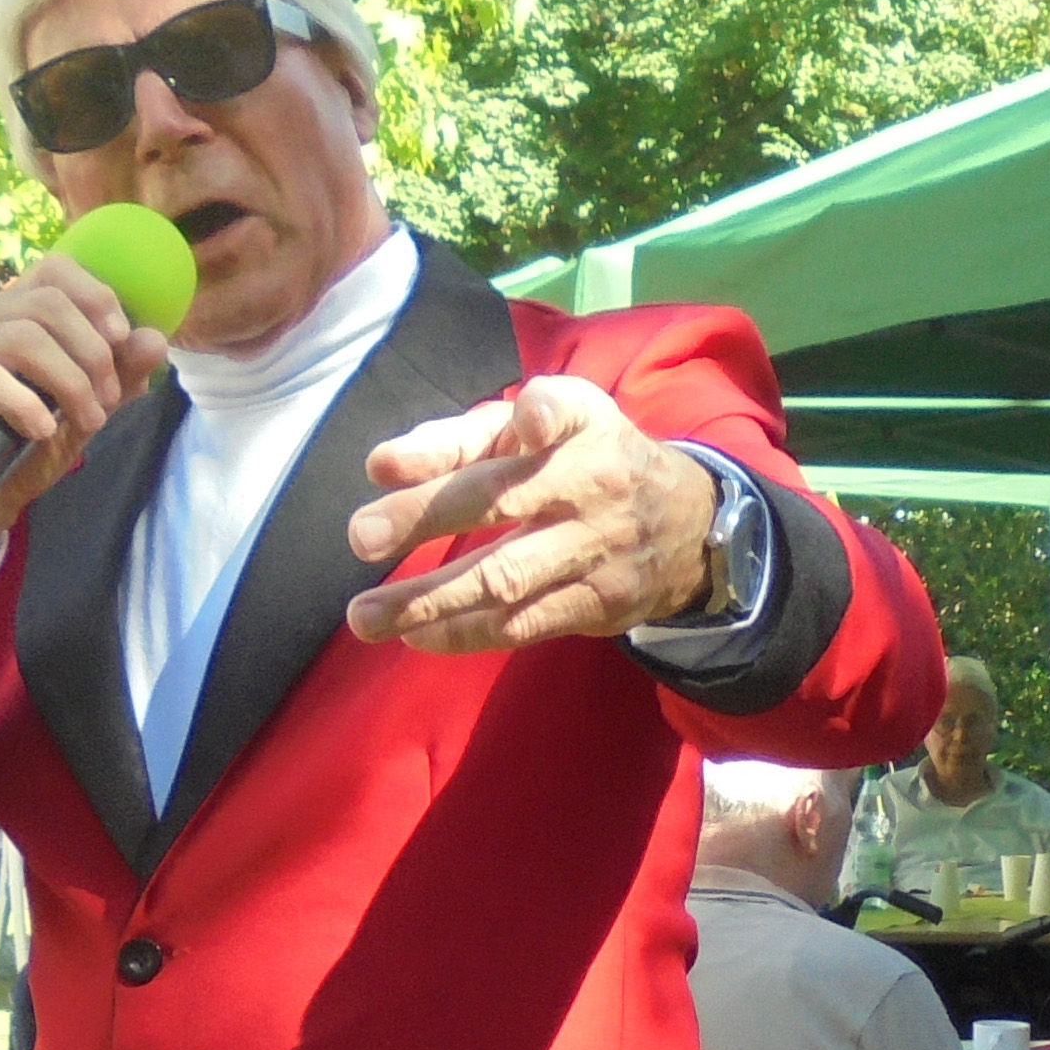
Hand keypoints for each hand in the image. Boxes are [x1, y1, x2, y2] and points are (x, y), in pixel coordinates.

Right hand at [0, 255, 170, 580]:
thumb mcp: (81, 414)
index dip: (96, 297)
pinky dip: (24, 402)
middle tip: (108, 401)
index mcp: (7, 314)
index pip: (53, 271)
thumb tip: (156, 339)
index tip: (122, 339)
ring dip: (70, 383)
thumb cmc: (21, 455)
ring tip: (86, 422)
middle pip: (46, 304)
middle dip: (93, 354)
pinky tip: (41, 431)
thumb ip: (117, 377)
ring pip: (23, 337)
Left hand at [345, 377, 720, 653]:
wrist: (689, 526)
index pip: (550, 412)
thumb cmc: (585, 461)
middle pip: (502, 499)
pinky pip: (524, 625)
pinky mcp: (598, 604)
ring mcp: (596, 550)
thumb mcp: (546, 425)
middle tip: (360, 536)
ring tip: (366, 617)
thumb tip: (382, 468)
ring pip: (506, 577)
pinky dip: (466, 633)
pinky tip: (417, 636)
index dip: (527, 419)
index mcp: (579, 423)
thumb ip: (463, 437)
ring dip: (432, 599)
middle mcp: (592, 483)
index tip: (494, 428)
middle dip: (427, 516)